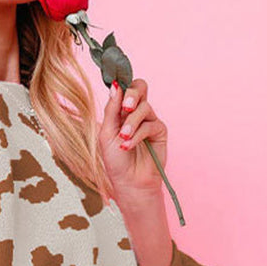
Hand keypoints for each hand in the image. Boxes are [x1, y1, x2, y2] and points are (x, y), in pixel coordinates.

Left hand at [97, 78, 167, 197]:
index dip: (122, 84)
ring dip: (131, 123)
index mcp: (120, 110)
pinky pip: (151, 124)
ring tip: (123, 138)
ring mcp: (149, 120)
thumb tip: (115, 86)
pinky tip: (128, 146)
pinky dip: (138, 135)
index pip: (124, 88)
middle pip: (140, 87)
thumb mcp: (107, 133)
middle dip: (133, 94)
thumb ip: (111, 109)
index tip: (116, 84)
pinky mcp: (159, 131)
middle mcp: (136, 112)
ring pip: (144, 107)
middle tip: (126, 107)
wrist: (129, 182)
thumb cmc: (115, 160)